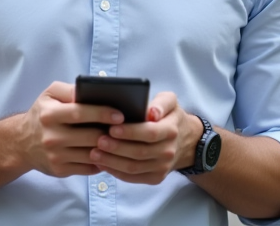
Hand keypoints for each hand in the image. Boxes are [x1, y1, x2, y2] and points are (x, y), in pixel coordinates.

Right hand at [18, 82, 123, 178]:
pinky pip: (88, 168)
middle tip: (127, 129)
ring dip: (109, 148)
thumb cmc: (42, 114)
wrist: (22, 143)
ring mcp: (56, 156)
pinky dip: (101, 162)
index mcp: (49, 114)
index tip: (120, 114)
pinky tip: (109, 153)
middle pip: (90, 136)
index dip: (102, 113)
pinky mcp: (60, 170)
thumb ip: (70, 90)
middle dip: (111, 133)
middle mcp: (51, 137)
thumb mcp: (50, 94)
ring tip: (121, 141)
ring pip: (92, 154)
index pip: (79, 113)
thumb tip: (94, 91)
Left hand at [88, 92, 202, 184]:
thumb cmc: (170, 117)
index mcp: (171, 130)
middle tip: (97, 141)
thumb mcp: (170, 102)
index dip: (130, 132)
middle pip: (139, 152)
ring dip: (112, 162)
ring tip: (94, 153)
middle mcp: (168, 151)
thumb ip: (161, 103)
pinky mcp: (155, 178)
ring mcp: (162, 167)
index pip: (150, 132)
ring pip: (134, 167)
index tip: (111, 128)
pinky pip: (133, 177)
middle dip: (116, 148)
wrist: (185, 141)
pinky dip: (116, 172)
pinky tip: (102, 164)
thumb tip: (151, 112)